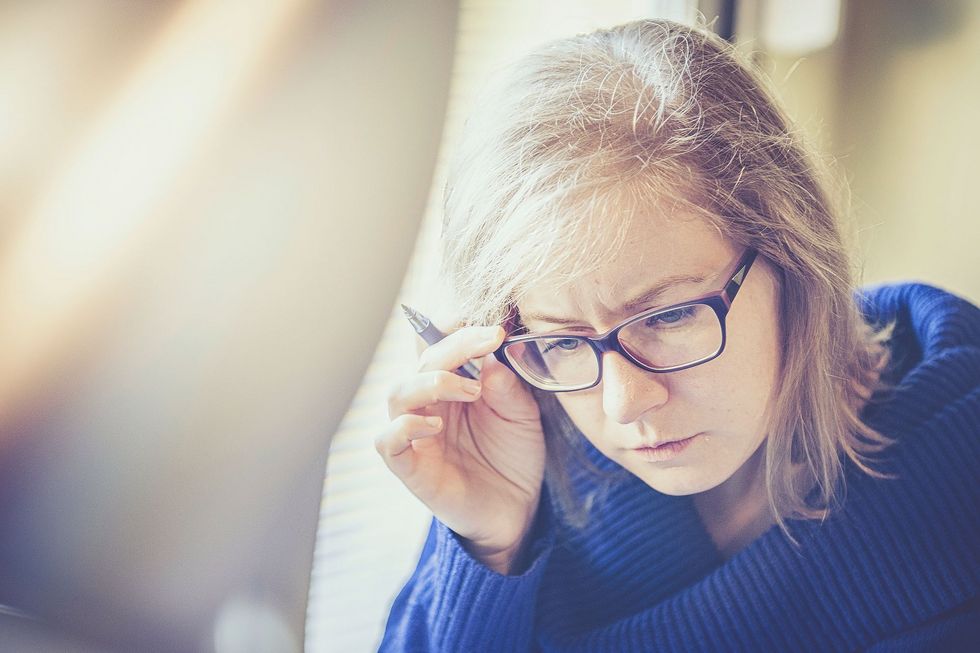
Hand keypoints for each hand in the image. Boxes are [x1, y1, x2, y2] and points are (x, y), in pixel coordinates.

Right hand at [378, 324, 545, 572]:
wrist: (517, 509)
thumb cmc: (513, 456)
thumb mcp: (522, 414)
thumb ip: (508, 386)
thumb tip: (491, 357)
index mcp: (453, 384)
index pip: (441, 344)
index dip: (461, 330)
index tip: (495, 330)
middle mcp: (429, 404)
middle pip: (421, 361)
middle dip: (454, 347)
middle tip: (488, 344)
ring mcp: (416, 434)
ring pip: (398, 393)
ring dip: (430, 381)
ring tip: (471, 390)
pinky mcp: (410, 467)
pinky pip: (386, 441)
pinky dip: (404, 428)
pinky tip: (436, 427)